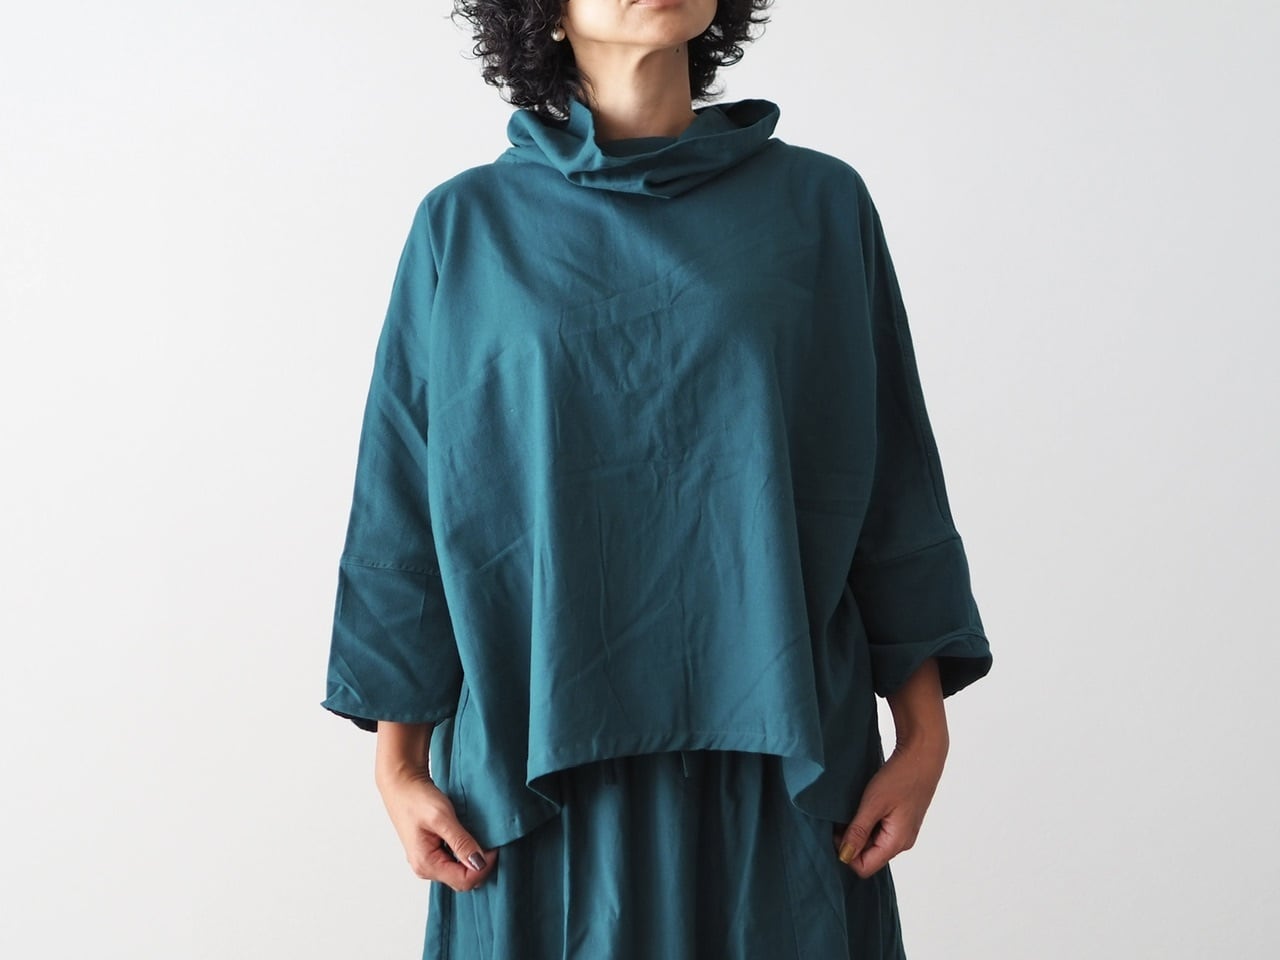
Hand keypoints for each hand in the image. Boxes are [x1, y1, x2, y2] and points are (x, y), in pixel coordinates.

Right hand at [377, 767, 498, 891]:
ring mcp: (427, 861)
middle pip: (462, 880)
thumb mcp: (442, 818)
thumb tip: (479, 863)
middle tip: (491, 842)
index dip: (484, 866)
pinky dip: (465, 852)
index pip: (464, 881)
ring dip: (473, 858)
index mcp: (426, 864)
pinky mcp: (431, 852)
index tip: (494, 846)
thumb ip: (461, 842)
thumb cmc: (416, 798)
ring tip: (481, 838)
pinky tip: (469, 838)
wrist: (402, 783)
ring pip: (459, 871)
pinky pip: (453, 861)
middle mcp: (425, 868)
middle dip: (480, 865)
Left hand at [832, 733, 947, 877]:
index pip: (864, 867)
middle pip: (868, 856)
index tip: (837, 830)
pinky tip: (863, 805)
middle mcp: (902, 842)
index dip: (846, 853)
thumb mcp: (873, 804)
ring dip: (859, 830)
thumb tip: (844, 856)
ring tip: (853, 809)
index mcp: (897, 842)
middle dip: (851, 841)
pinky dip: (868, 823)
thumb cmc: (900, 777)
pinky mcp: (902, 821)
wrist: (922, 755)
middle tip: (842, 818)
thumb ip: (858, 831)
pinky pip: (880, 831)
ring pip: (873, 843)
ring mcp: (903, 832)